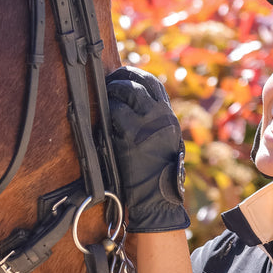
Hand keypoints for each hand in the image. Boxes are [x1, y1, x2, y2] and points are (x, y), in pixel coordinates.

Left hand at [106, 66, 189, 232]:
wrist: (157, 197)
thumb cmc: (157, 173)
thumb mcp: (164, 141)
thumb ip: (153, 121)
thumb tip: (132, 101)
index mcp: (169, 117)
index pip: (153, 83)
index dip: (135, 75)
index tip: (123, 76)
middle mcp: (161, 117)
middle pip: (139, 81)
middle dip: (120, 78)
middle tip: (108, 84)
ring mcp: (147, 125)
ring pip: (127, 92)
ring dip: (112, 92)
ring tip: (104, 99)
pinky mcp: (132, 136)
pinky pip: (115, 113)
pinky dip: (107, 112)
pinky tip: (104, 119)